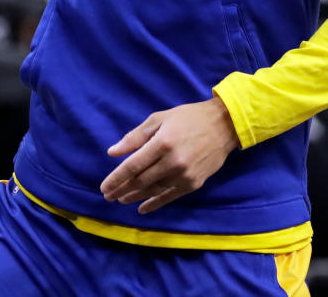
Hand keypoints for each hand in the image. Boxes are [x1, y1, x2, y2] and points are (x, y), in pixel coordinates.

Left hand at [99, 96, 239, 214]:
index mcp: (162, 143)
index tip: (104, 188)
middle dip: (121, 190)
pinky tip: (142, 209)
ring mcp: (184, 175)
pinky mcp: (194, 183)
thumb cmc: (188, 118)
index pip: (133, 166)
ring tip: (121, 200)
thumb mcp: (159, 119)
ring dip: (134, 197)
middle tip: (109, 196)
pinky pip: (169, 197)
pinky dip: (154, 204)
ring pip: (153, 190)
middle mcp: (173, 161)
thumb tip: (112, 152)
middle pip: (140, 181)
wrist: (223, 125)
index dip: (116, 179)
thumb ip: (135, 137)